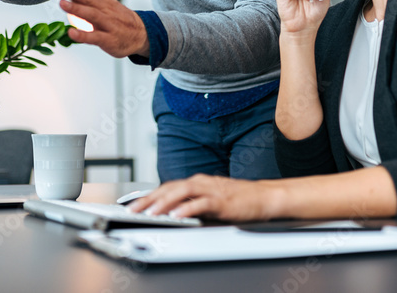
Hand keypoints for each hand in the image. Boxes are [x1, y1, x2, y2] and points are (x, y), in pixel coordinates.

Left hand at [54, 0, 149, 57]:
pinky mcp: (108, 40)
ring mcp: (108, 23)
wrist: (139, 34)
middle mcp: (105, 8)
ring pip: (92, 15)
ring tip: (62, 4)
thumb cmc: (114, 13)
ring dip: (77, 9)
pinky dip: (83, 36)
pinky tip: (71, 33)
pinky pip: (95, 37)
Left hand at [127, 174, 281, 222]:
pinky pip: (201, 203)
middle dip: (149, 199)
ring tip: (151, 213)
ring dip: (164, 202)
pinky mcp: (221, 200)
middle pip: (170, 188)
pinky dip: (188, 208)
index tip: (133, 204)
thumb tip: (172, 212)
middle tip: (133, 210)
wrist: (264, 197)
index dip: (149, 195)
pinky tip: (177, 215)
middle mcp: (201, 182)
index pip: (168, 187)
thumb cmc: (238, 199)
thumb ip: (193, 202)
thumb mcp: (210, 199)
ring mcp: (211, 190)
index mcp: (197, 182)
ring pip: (182, 192)